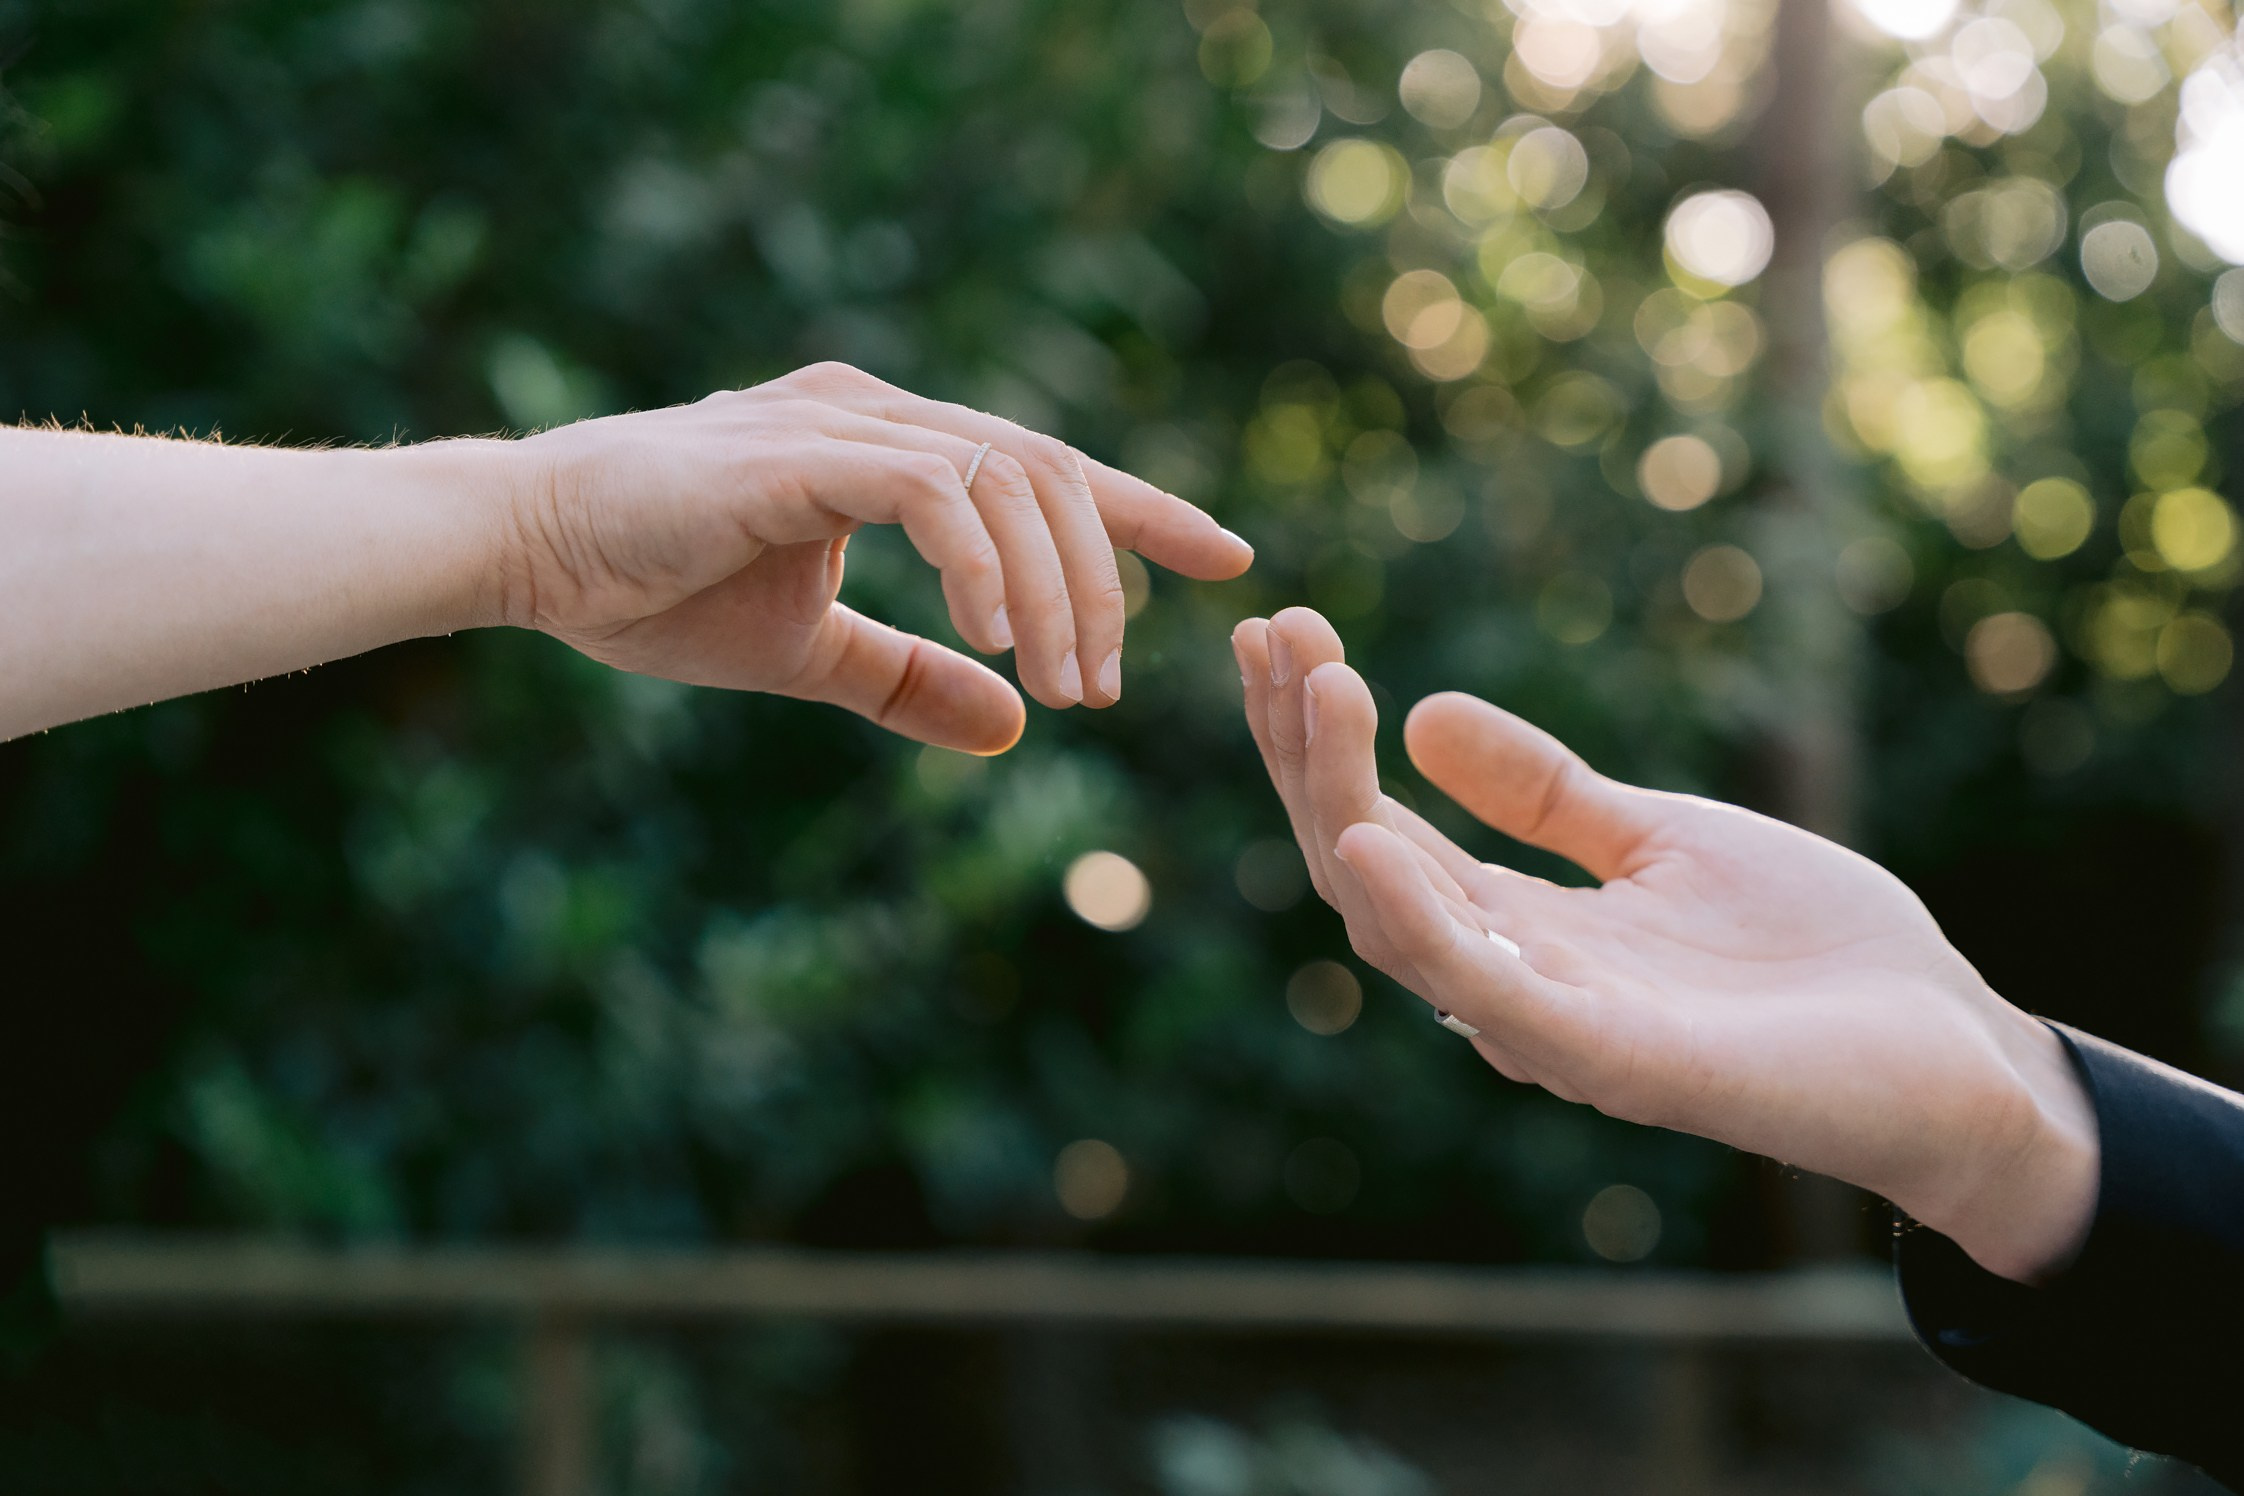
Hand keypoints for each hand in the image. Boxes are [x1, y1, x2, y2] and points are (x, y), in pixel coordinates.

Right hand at [497, 363, 1252, 753]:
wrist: (525, 555)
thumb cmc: (651, 593)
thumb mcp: (810, 656)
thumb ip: (910, 680)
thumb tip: (1014, 729)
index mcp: (887, 445)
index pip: (1045, 466)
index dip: (1142, 511)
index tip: (1227, 558)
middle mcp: (878, 412)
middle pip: (1048, 471)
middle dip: (1106, 578)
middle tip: (1107, 688)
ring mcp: (842, 420)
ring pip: (1008, 477)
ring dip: (1056, 588)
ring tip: (1065, 684)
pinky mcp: (800, 449)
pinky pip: (935, 490)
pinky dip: (984, 564)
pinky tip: (998, 640)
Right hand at [1233, 607, 2098, 1283]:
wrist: (1957, 1050)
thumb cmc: (1818, 957)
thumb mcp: (1666, 838)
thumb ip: (1549, 795)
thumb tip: (1425, 718)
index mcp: (1521, 927)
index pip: (1382, 829)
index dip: (1322, 737)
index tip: (1284, 630)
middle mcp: (1513, 979)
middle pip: (1365, 868)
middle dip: (1307, 752)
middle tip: (1276, 634)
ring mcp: (1557, 1027)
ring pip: (1402, 927)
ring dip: (1342, 806)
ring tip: (1317, 693)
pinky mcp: (1618, 1063)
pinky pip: (1491, 996)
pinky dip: (1419, 924)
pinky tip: (1369, 839)